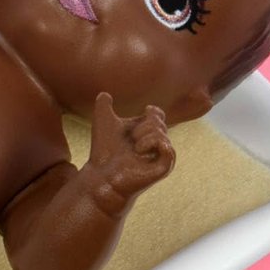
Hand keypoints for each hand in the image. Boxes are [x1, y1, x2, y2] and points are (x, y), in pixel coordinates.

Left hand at [84, 92, 175, 209]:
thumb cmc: (103, 153)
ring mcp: (162, 157)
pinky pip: (167, 147)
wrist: (102, 175)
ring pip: (162, 133)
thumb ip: (103, 106)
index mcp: (146, 133)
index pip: (158, 115)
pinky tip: (140, 150)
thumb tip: (104, 94)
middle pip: (159, 122)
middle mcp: (156, 145)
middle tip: (131, 139)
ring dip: (144, 136)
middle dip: (142, 126)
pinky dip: (152, 144)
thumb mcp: (102, 123)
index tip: (143, 112)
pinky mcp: (164, 167)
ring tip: (134, 149)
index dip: (152, 112)